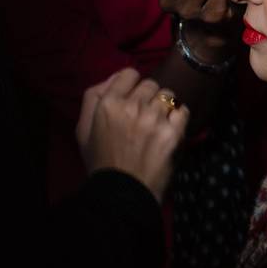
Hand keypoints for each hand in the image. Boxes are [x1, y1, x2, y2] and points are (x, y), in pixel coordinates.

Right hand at [76, 68, 190, 202]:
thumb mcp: (83, 129)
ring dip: (164, 107)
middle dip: (148, 97)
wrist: (122, 194)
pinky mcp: (173, 132)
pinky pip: (183, 111)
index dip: (132, 84)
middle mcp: (133, 106)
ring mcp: (155, 119)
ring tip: (159, 123)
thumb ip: (92, 98)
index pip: (129, 73)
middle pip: (150, 84)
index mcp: (108, 103)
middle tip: (145, 115)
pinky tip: (171, 129)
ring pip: (168, 95)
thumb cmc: (100, 162)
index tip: (132, 98)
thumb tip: (114, 78)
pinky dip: (179, 117)